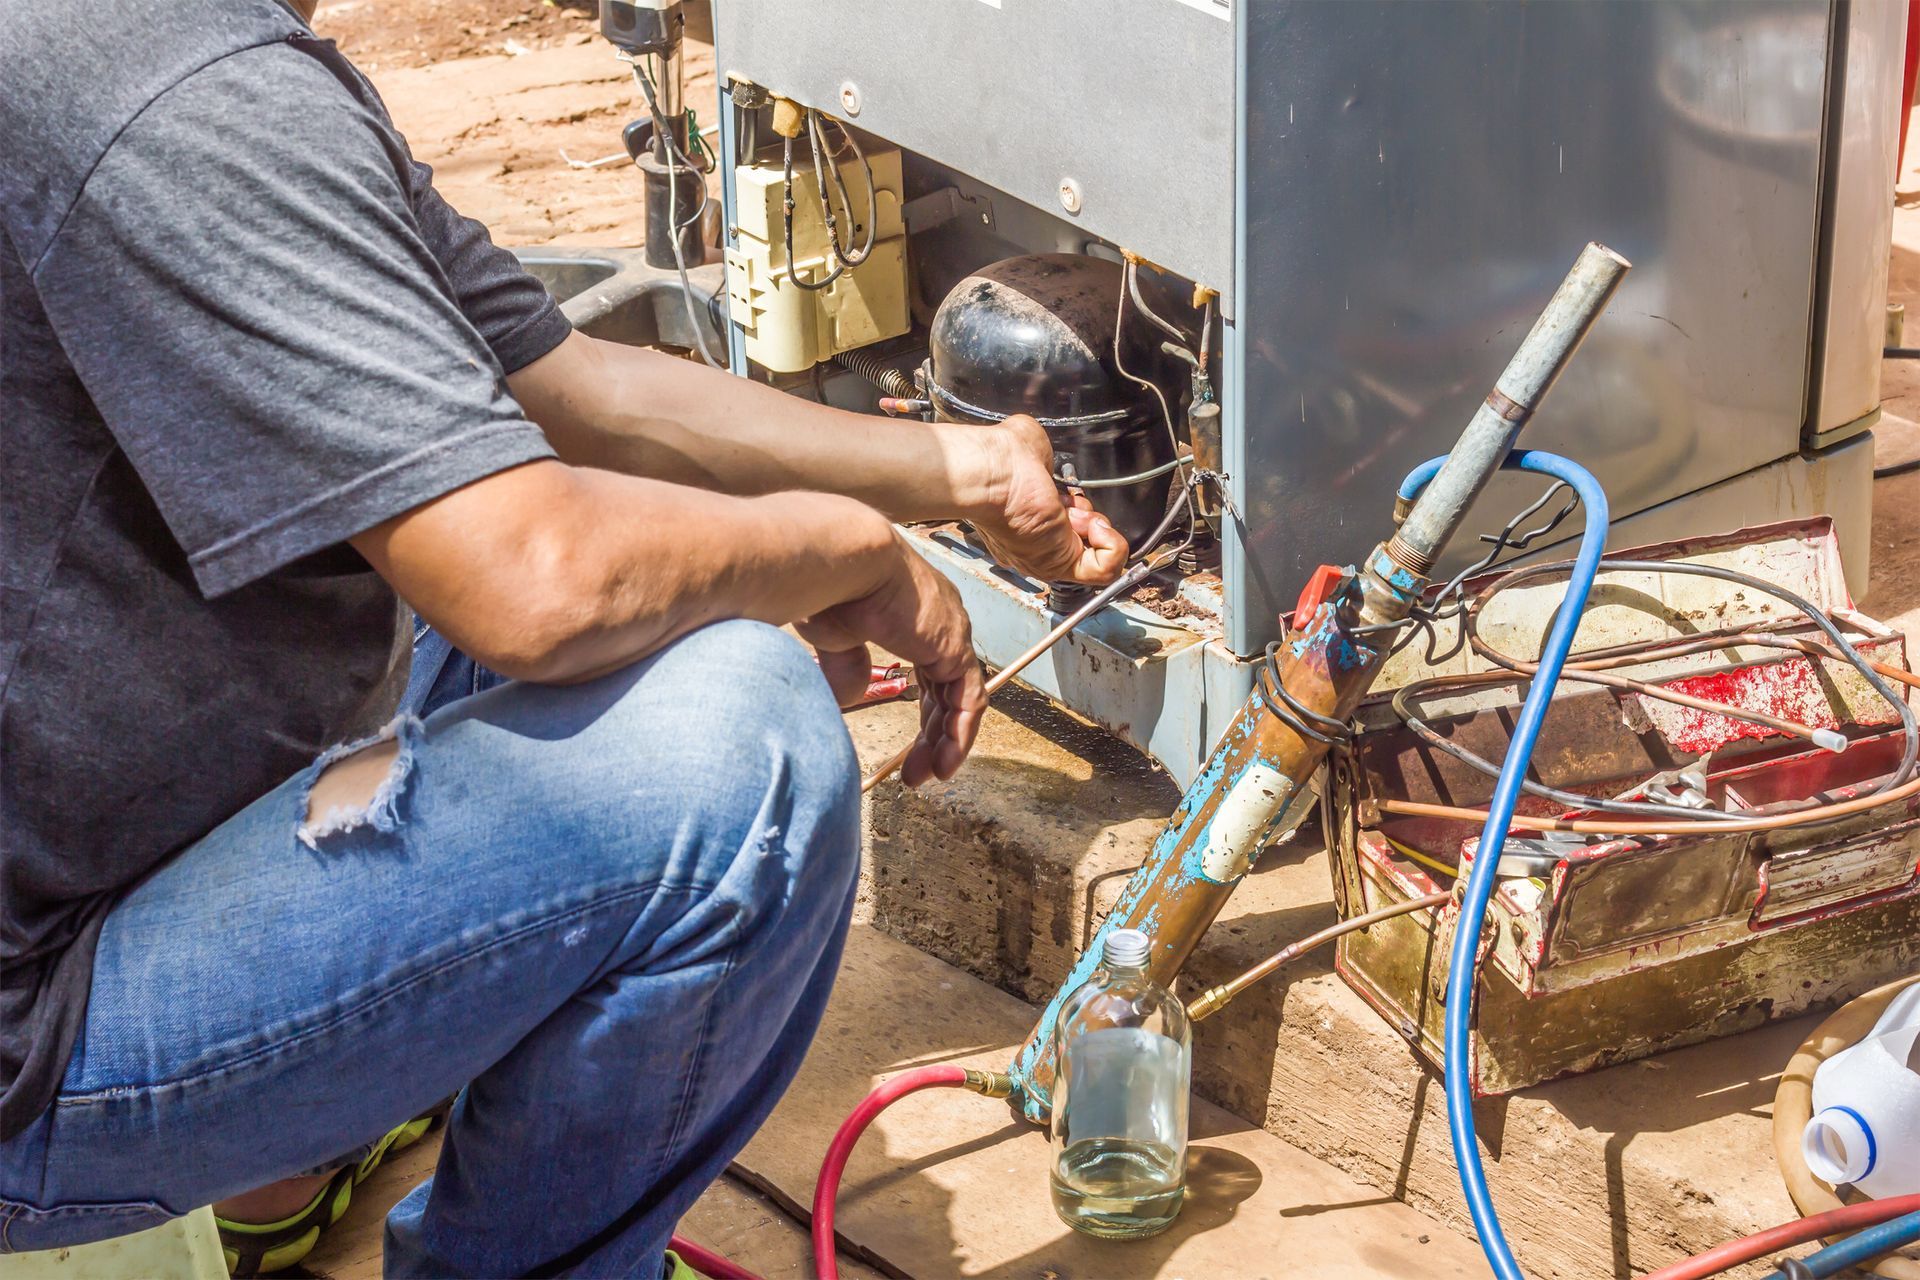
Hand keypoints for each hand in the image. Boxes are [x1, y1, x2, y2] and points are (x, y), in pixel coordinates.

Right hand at [798, 534, 984, 784]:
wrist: (838, 561)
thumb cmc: (826, 586)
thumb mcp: (835, 637)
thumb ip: (848, 668)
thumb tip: (850, 697)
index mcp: (911, 612)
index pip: (930, 669)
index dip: (922, 709)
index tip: (907, 742)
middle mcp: (939, 620)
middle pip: (947, 687)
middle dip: (933, 732)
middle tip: (916, 769)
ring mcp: (951, 632)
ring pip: (961, 699)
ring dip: (946, 742)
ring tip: (929, 776)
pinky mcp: (954, 648)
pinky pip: (969, 702)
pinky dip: (959, 736)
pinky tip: (944, 765)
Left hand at [971, 417, 1129, 584]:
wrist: (994, 474)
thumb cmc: (1001, 460)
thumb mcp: (1033, 452)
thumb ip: (1045, 461)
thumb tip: (1048, 461)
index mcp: (1026, 519)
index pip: (1066, 526)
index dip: (1078, 507)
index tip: (1068, 493)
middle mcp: (1036, 544)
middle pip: (1084, 541)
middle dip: (1089, 516)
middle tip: (1072, 503)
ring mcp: (1048, 557)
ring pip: (1097, 557)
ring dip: (1099, 528)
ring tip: (1076, 511)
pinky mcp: (1062, 563)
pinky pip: (1105, 570)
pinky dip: (1112, 545)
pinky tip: (1093, 526)